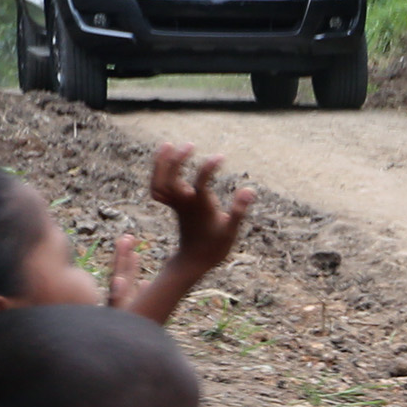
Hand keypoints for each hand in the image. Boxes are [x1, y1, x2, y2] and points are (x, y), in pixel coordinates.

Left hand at [148, 145, 254, 274]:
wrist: (194, 261)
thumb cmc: (215, 247)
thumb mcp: (231, 230)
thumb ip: (239, 210)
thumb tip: (249, 190)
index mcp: (199, 207)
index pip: (201, 182)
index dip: (208, 167)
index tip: (220, 156)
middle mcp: (184, 204)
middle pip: (170, 179)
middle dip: (176, 160)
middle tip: (190, 145)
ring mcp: (176, 204)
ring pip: (159, 182)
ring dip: (160, 163)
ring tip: (168, 145)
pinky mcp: (173, 205)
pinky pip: (158, 187)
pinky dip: (157, 173)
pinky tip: (165, 160)